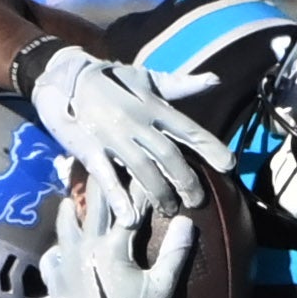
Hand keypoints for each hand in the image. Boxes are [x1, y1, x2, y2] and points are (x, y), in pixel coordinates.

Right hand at [31, 46, 232, 223]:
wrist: (66, 79)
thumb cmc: (113, 81)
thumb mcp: (148, 78)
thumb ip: (182, 85)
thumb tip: (216, 79)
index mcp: (153, 105)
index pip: (188, 129)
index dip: (211, 147)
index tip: (230, 165)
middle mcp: (136, 121)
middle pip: (169, 155)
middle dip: (187, 180)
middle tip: (199, 201)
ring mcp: (113, 137)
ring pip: (143, 169)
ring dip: (160, 193)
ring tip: (172, 210)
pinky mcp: (90, 149)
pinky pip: (106, 176)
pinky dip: (118, 197)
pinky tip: (130, 218)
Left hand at [40, 178, 194, 297]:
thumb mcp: (160, 289)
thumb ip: (174, 253)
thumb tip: (187, 221)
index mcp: (112, 248)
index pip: (129, 205)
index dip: (138, 183)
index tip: (144, 163)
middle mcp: (84, 247)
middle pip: (92, 202)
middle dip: (102, 178)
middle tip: (106, 158)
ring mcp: (64, 260)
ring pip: (64, 219)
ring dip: (74, 202)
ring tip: (78, 189)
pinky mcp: (53, 277)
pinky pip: (52, 248)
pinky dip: (60, 238)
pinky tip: (66, 237)